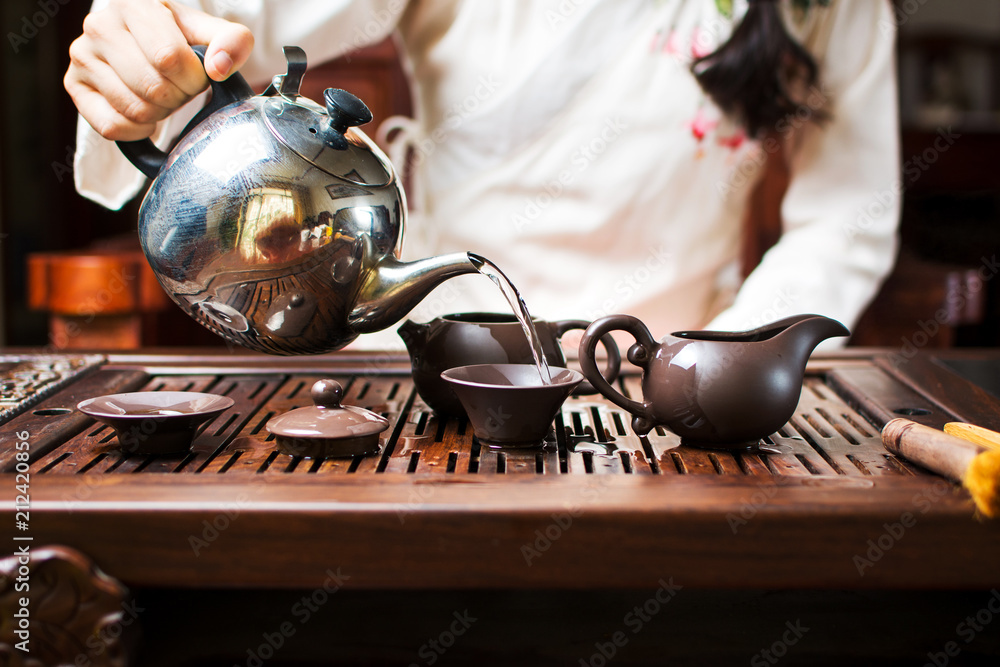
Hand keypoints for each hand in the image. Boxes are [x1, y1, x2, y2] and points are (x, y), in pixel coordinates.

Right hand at [64, 0, 252, 140]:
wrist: (147, 44)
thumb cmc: (181, 39)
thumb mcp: (211, 34)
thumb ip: (232, 42)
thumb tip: (220, 67)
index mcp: (134, 6)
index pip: (169, 57)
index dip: (193, 78)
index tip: (197, 76)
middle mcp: (100, 26)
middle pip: (152, 87)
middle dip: (178, 97)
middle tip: (179, 89)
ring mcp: (82, 56)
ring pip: (133, 109)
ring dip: (159, 114)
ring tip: (161, 96)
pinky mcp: (74, 85)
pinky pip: (111, 126)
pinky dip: (136, 130)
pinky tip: (144, 114)